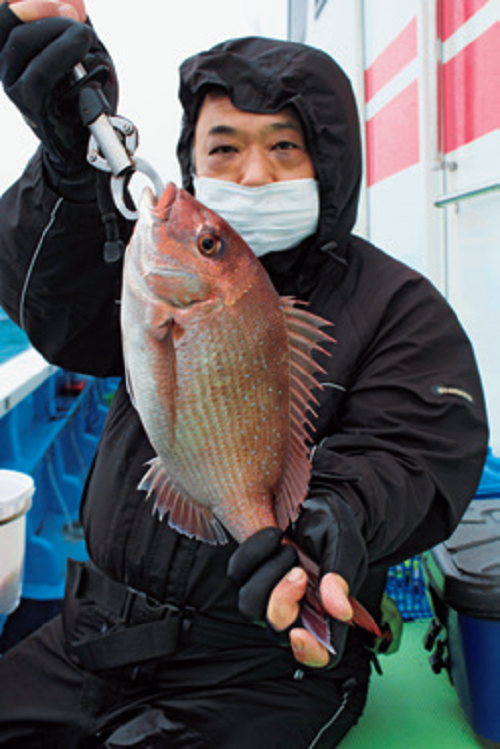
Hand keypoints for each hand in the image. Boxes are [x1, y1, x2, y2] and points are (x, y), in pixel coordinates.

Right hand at [0, 0, 115, 178]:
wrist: (90, 142)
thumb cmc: (85, 95)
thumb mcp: (81, 53)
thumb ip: (72, 26)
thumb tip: (73, 3)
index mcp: (13, 52)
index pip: (1, 17)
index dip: (16, 0)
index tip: (57, 1)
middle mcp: (7, 68)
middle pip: (7, 23)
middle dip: (40, 7)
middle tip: (71, 11)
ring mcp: (15, 88)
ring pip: (22, 43)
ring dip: (57, 29)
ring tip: (84, 34)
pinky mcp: (31, 106)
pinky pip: (38, 74)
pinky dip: (62, 54)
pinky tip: (82, 47)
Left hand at [228, 493, 367, 667]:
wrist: (314, 502)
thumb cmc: (334, 529)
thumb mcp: (345, 545)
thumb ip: (342, 576)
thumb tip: (341, 612)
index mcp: (326, 615)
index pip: (319, 655)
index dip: (308, 652)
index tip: (299, 633)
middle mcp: (294, 612)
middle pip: (275, 631)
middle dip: (282, 602)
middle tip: (299, 571)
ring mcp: (267, 594)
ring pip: (250, 606)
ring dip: (267, 575)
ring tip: (290, 549)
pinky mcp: (247, 573)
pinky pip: (238, 573)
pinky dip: (253, 553)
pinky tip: (274, 536)